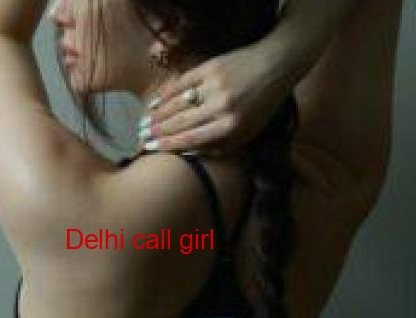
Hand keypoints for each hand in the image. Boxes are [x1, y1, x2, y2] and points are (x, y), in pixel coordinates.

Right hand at [140, 44, 293, 152]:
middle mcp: (221, 107)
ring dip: (157, 115)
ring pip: (177, 104)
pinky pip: (181, 83)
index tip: (149, 150)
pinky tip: (153, 102)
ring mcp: (213, 85)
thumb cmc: (262, 105)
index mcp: (231, 126)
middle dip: (157, 132)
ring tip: (142, 124)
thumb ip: (221, 146)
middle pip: (179, 123)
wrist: (276, 66)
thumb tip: (190, 154)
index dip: (167, 146)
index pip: (191, 139)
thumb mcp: (248, 133)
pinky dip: (165, 94)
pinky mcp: (209, 67)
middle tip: (140, 138)